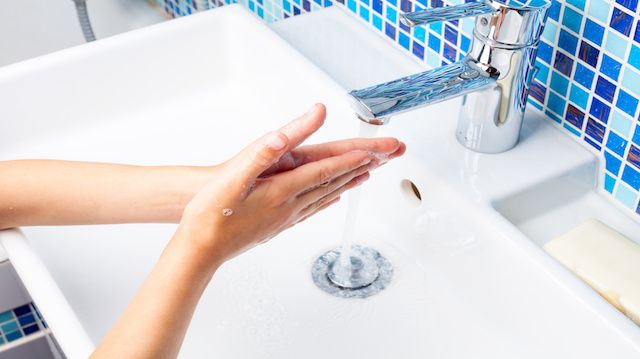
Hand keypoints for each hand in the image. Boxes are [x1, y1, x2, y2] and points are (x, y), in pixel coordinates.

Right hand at [176, 104, 404, 266]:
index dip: (350, 159)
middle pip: (333, 182)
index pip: (324, 171)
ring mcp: (285, 217)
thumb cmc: (210, 215)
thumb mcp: (232, 180)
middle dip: (361, 167)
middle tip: (386, 158)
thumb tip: (281, 136)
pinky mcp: (277, 225)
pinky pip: (310, 210)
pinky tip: (332, 199)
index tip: (375, 150)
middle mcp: (288, 204)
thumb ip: (260, 156)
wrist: (200, 249)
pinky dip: (327, 201)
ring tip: (368, 174)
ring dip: (348, 183)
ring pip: (325, 196)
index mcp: (280, 190)